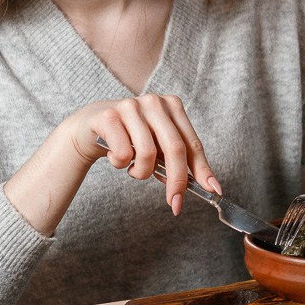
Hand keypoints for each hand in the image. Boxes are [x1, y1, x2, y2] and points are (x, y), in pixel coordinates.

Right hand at [74, 94, 220, 214]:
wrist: (91, 126)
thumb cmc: (130, 137)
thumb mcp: (157, 145)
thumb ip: (177, 160)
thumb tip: (205, 185)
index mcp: (172, 106)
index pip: (192, 143)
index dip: (202, 170)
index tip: (213, 190)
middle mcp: (154, 102)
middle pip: (175, 148)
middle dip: (177, 181)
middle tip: (175, 202)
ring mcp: (131, 106)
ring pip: (148, 154)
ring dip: (140, 173)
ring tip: (132, 169)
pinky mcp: (109, 116)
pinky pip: (123, 154)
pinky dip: (120, 164)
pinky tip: (114, 157)